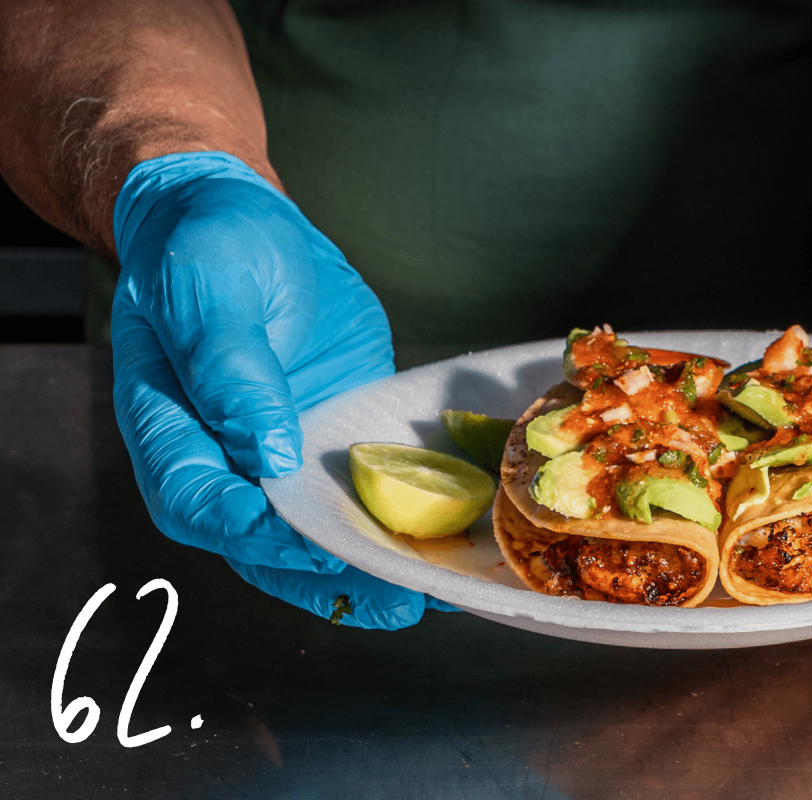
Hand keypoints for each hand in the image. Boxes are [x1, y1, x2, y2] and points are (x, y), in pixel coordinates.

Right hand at [110, 151, 449, 628]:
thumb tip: (267, 450)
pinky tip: (438, 547)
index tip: (309, 537)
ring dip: (366, 570)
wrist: (243, 227)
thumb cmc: (210, 251)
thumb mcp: (209, 291)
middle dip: (326, 575)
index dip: (253, 529)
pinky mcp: (326, 447)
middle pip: (261, 545)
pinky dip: (392, 526)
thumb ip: (230, 368)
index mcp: (171, 431)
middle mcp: (222, 463)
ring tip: (426, 593)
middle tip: (394, 596)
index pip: (201, 503)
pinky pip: (354, 498)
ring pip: (311, 538)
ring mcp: (277, 460)